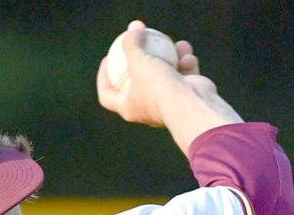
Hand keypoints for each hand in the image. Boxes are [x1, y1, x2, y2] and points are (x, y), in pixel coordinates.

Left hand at [96, 21, 242, 153]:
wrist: (191, 106)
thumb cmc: (158, 87)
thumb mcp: (139, 61)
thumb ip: (132, 44)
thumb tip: (134, 27)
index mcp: (128, 107)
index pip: (107, 95)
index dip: (102, 78)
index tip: (107, 59)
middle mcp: (145, 109)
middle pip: (136, 83)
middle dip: (139, 62)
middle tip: (138, 45)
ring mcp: (166, 104)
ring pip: (164, 74)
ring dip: (168, 56)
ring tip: (171, 42)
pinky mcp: (184, 98)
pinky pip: (183, 76)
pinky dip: (185, 64)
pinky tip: (188, 56)